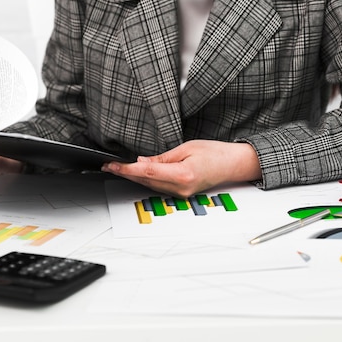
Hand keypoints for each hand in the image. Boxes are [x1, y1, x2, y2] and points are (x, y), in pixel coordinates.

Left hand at [101, 140, 261, 197]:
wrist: (232, 164)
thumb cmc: (215, 153)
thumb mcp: (186, 148)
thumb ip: (162, 157)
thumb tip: (142, 160)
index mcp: (182, 174)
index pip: (148, 171)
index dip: (127, 168)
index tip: (114, 165)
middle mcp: (180, 188)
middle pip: (146, 181)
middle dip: (126, 173)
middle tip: (109, 166)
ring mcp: (181, 194)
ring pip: (150, 185)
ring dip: (134, 177)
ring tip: (118, 168)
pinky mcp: (181, 193)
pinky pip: (158, 187)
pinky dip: (146, 179)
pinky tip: (136, 173)